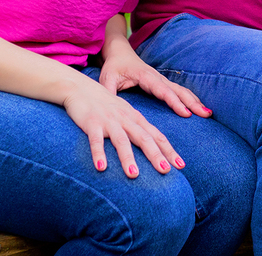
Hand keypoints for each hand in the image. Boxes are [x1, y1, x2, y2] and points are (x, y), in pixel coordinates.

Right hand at [62, 78, 183, 177]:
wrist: (80, 87)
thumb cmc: (104, 104)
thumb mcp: (125, 114)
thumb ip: (137, 129)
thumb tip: (152, 148)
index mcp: (135, 118)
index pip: (156, 136)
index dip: (169, 150)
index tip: (181, 165)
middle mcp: (125, 119)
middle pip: (143, 138)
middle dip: (155, 155)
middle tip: (166, 171)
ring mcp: (109, 121)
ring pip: (121, 140)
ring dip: (128, 157)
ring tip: (134, 174)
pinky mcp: (91, 123)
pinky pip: (96, 140)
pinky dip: (99, 153)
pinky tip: (101, 167)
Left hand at [98, 36, 210, 119]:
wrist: (119, 52)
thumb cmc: (113, 66)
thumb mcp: (107, 78)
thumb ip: (108, 91)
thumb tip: (108, 108)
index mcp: (145, 76)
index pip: (162, 90)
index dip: (174, 102)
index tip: (185, 113)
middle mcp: (157, 76)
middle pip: (178, 90)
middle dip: (192, 102)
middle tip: (206, 114)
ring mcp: (161, 79)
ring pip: (181, 90)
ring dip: (194, 101)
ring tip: (207, 113)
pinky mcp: (162, 82)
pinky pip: (179, 90)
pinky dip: (190, 98)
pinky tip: (199, 107)